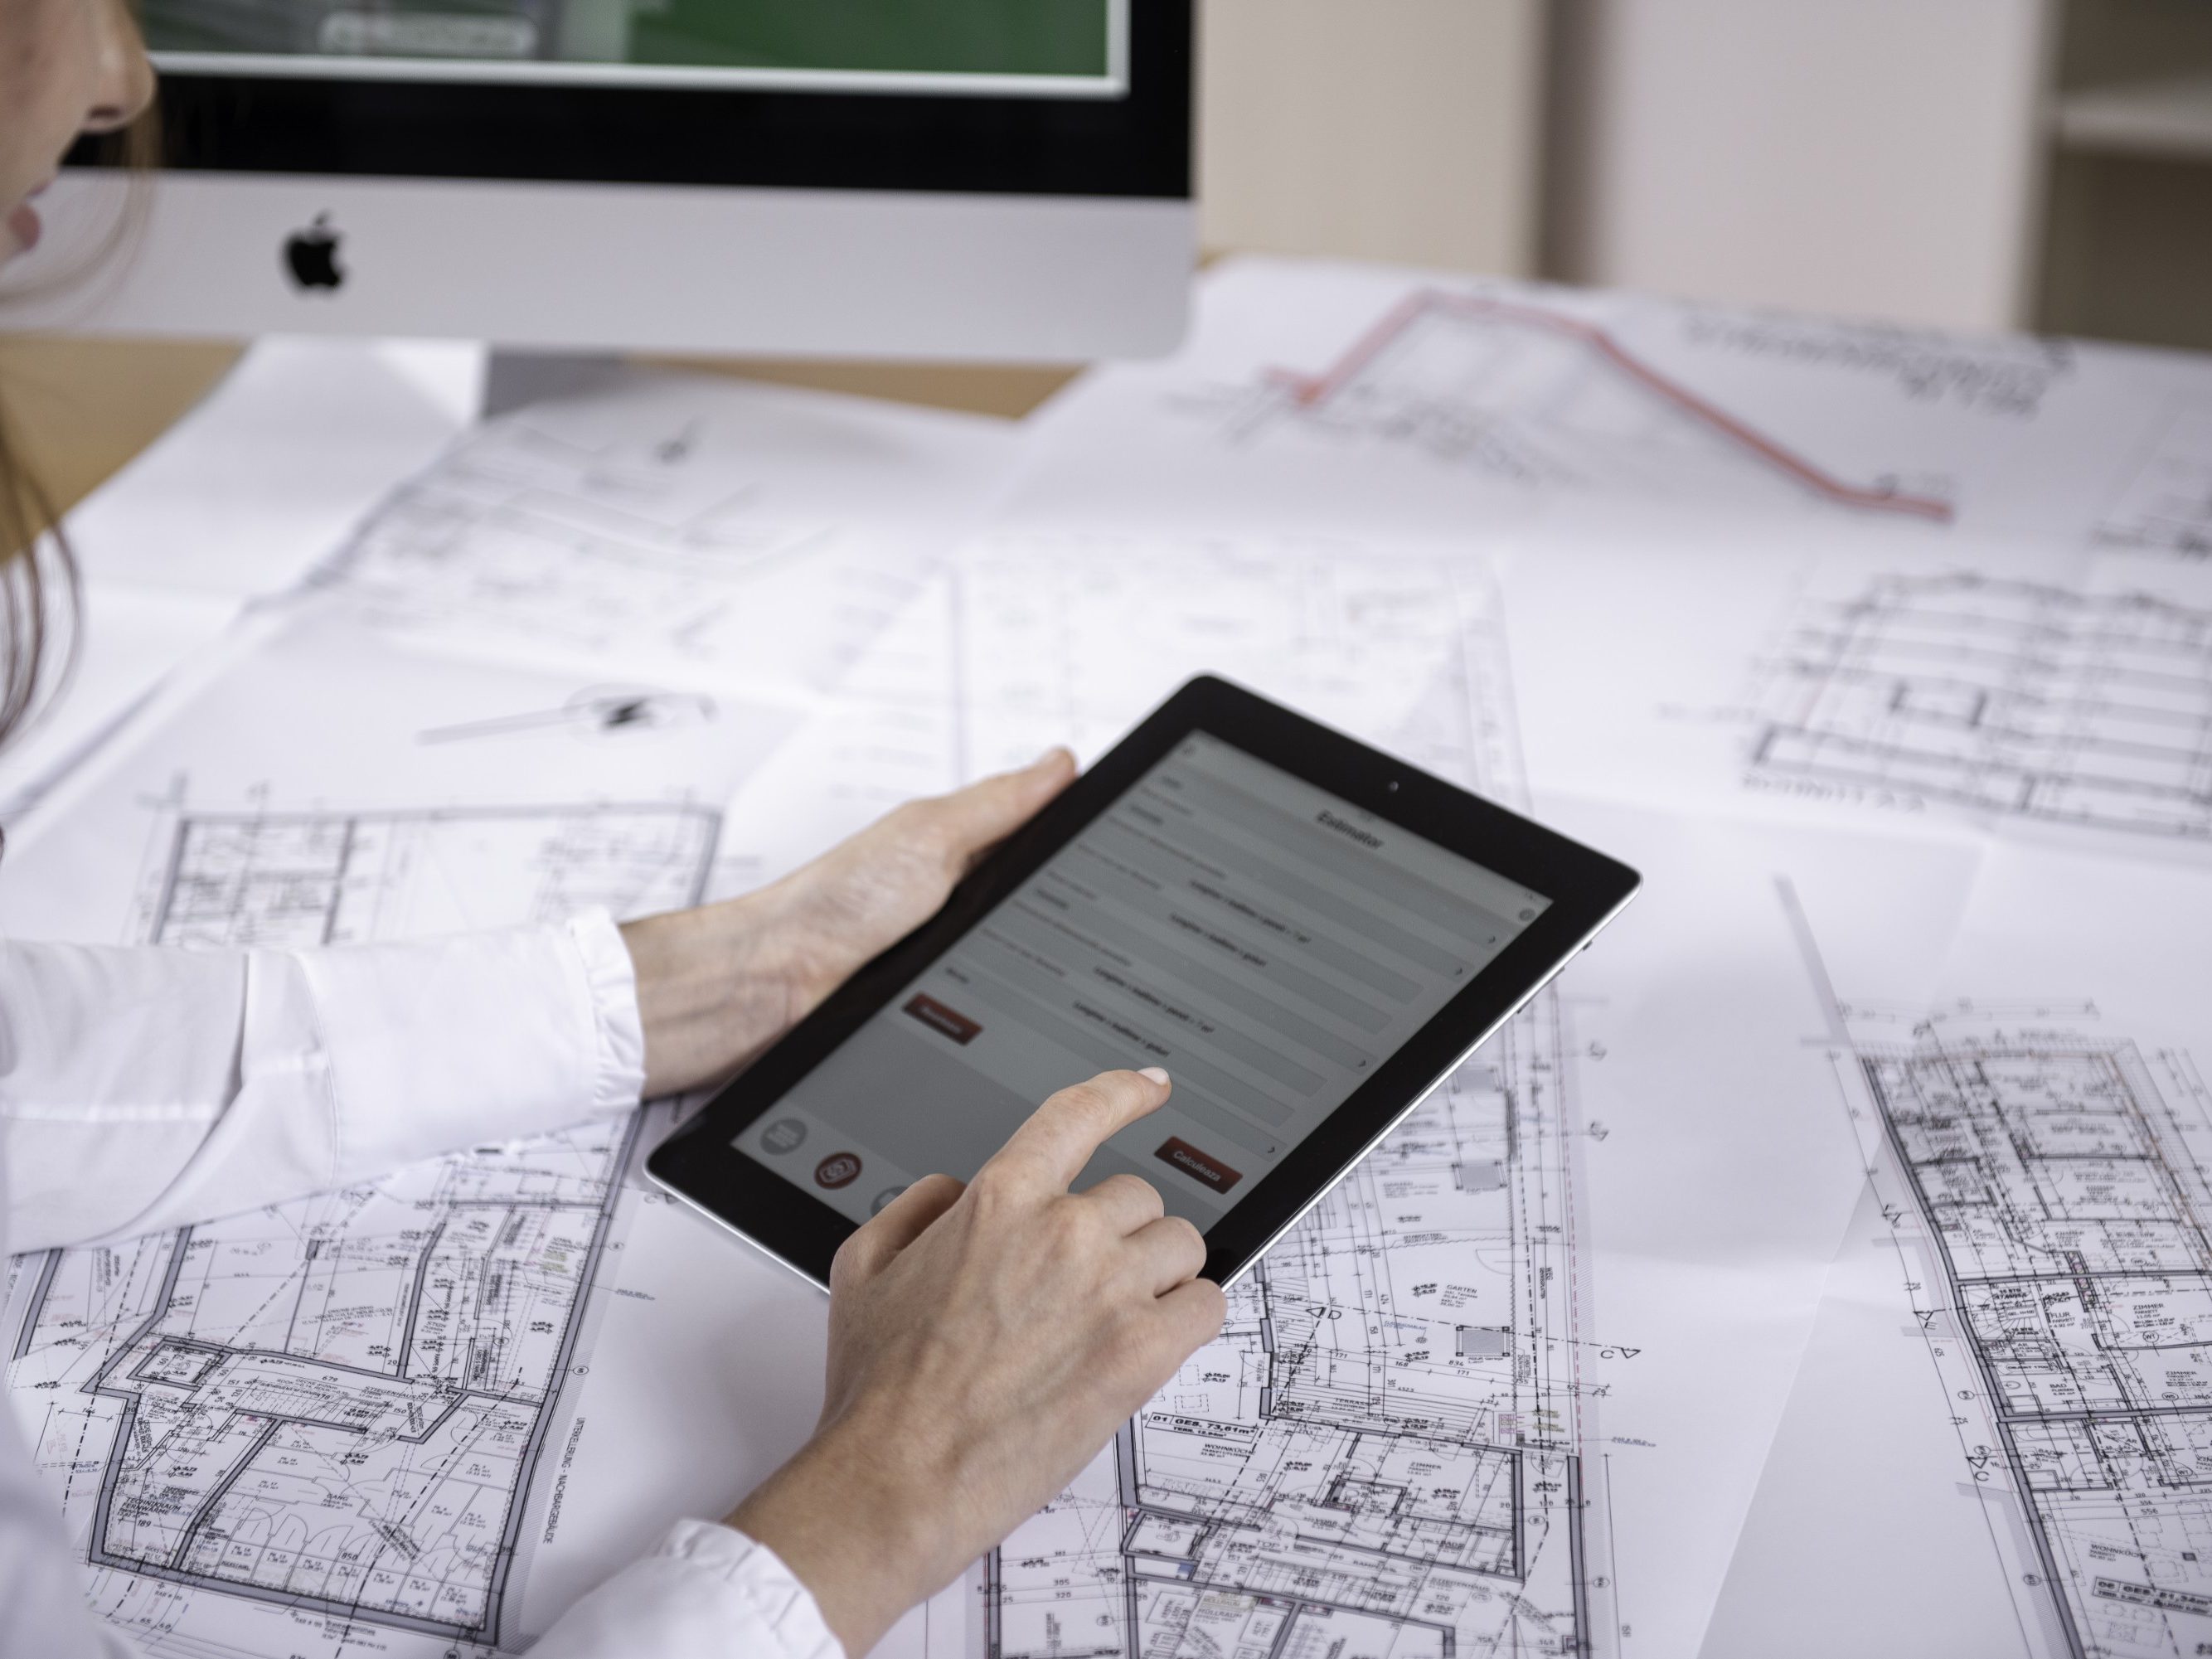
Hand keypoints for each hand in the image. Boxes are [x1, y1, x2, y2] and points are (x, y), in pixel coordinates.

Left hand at [620, 749, 1075, 1096]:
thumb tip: (1062, 761)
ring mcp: (952, 952)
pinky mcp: (943, 1002)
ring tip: (1075, 970)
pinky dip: (1016, 1004)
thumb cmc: (834, 904)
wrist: (774, 986)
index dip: (1084, 839)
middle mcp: (958, 897)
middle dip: (1077, 912)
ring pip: (1029, 956)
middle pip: (1046, 902)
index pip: (1043, 835)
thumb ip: (999, 804)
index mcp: (960, 846)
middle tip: (1116, 922)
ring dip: (1046, 966)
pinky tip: (1033, 1012)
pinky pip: (1000, 1000)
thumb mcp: (930, 837)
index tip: (1136, 841)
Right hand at [727, 1068, 1226, 1655]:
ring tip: (1115, 1319)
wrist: (896, 1478)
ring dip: (1158, 1275)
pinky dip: (1188, 1320)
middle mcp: (1062, 1232)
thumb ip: (915, 1206)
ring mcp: (1108, 1289)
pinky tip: (1152, 1341)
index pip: (1079, 1113)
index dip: (1124, 1092)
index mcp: (999, 1199)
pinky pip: (1206, 1306)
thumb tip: (953, 1192)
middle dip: (1119, 1235)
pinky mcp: (1140, 1352)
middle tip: (1086, 1286)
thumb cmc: (879, 1389)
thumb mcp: (863, 1266)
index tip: (1149, 1087)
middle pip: (1138, 1197)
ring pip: (1181, 1246)